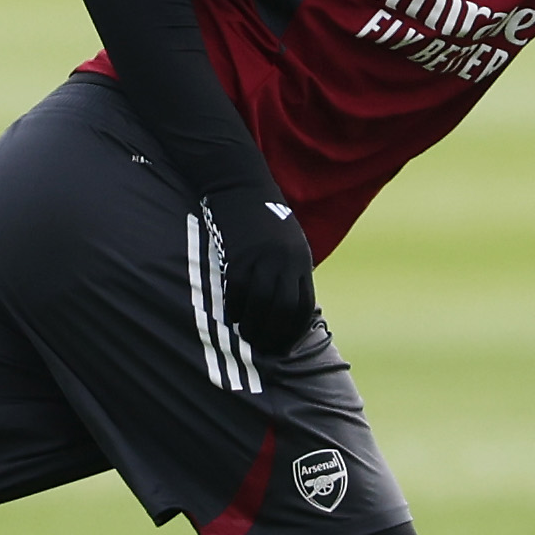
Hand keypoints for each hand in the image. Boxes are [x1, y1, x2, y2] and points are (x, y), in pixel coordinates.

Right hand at [202, 187, 316, 353]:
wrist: (241, 188)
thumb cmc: (264, 218)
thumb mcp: (289, 243)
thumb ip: (291, 271)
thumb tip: (287, 306)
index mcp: (300, 260)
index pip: (302, 307)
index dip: (292, 331)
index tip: (283, 345)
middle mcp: (285, 262)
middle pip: (283, 310)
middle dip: (273, 334)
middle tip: (263, 347)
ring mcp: (261, 259)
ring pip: (260, 306)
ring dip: (252, 326)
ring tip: (246, 336)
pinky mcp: (238, 256)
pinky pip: (237, 292)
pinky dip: (235, 310)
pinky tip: (232, 317)